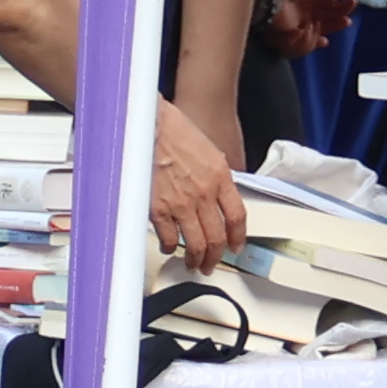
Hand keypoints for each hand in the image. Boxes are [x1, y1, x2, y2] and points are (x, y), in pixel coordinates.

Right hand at [146, 98, 243, 270]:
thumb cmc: (173, 130)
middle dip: (216, 256)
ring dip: (196, 258)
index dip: (238, 237)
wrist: (148, 124)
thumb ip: (216, 176)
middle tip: (212, 263)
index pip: (237, 217)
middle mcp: (204, 193)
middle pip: (217, 237)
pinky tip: (170, 247)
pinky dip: (171, 247)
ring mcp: (181, 203)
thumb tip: (217, 198)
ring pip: (195, 244)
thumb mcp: (208, 150)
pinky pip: (169, 238)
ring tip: (194, 263)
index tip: (236, 246)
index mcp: (220, 176)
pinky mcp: (158, 208)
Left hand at [264, 0, 353, 58]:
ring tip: (344, 22)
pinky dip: (315, 41)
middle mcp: (306, 6)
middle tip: (348, 17)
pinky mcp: (293, 33)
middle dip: (340, 14)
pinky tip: (324, 40)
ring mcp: (300, 20)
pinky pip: (308, 41)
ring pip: (322, 26)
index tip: (351, 1)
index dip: (341, 2)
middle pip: (328, 13)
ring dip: (333, 26)